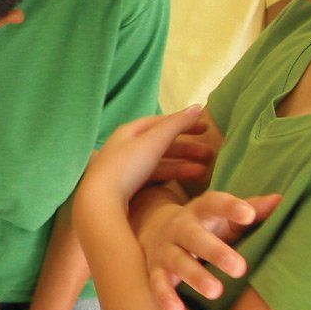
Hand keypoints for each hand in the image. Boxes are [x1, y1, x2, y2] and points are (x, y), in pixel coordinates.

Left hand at [82, 106, 205, 202]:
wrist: (99, 202)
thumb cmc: (126, 166)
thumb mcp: (154, 141)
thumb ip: (177, 124)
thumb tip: (199, 107)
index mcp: (128, 132)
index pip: (160, 122)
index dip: (183, 123)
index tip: (205, 127)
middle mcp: (124, 147)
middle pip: (160, 143)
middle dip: (186, 148)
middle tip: (210, 153)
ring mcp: (124, 168)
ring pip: (158, 162)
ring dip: (182, 165)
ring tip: (204, 171)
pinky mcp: (125, 187)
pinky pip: (152, 178)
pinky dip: (170, 178)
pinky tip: (183, 184)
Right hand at [137, 191, 281, 309]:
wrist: (156, 230)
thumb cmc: (207, 226)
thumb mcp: (225, 215)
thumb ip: (252, 208)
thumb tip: (281, 201)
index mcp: (201, 211)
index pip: (214, 204)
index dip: (230, 207)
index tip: (248, 215)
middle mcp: (180, 228)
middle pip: (194, 236)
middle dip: (215, 251)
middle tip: (239, 268)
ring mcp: (166, 249)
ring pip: (178, 261)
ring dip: (195, 276)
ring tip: (215, 292)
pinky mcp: (155, 270)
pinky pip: (158, 283)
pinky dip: (165, 296)